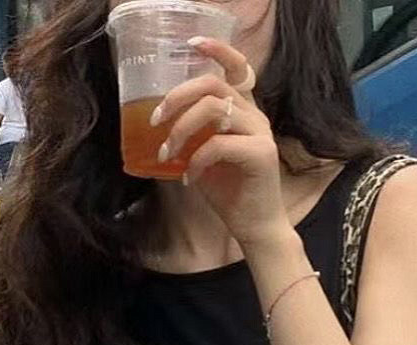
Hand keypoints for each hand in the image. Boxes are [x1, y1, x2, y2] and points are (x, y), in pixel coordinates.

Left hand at [153, 38, 289, 249]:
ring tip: (167, 153)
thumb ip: (193, 134)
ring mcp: (260, 132)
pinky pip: (218, 144)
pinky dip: (196, 160)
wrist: (255, 227)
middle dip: (177, 97)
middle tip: (156, 120)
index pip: (236, 67)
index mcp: (243, 111)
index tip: (191, 44)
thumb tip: (161, 122)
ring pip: (213, 110)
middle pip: (212, 85)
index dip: (216, 49)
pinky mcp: (260, 153)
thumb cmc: (230, 193)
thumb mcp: (204, 156)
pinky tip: (189, 178)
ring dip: (181, 130)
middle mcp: (254, 116)